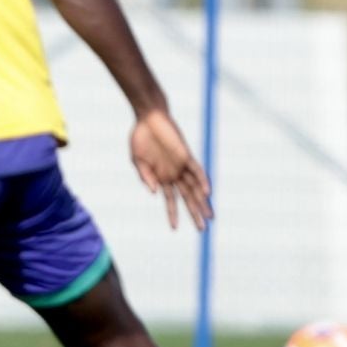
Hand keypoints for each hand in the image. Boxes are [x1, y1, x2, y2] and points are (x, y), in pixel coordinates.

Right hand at [129, 108, 211, 231]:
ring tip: (210, 216)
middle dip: (195, 213)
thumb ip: (145, 176)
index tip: (174, 228)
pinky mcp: (186, 155)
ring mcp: (182, 165)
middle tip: (203, 229)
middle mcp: (174, 174)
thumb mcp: (137, 160)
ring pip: (195, 187)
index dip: (172, 214)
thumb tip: (154, 192)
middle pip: (188, 197)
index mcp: (162, 178)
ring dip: (202, 201)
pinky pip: (197, 170)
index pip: (171, 200)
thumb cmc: (141, 138)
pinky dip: (202, 180)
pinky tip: (206, 192)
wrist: (148, 117)